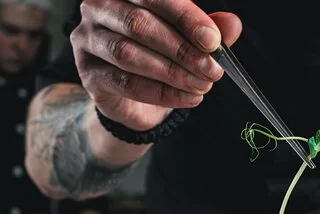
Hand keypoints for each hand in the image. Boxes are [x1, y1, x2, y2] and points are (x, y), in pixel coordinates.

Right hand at [72, 0, 242, 129]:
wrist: (134, 98)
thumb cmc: (159, 56)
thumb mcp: (189, 40)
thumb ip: (209, 29)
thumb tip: (232, 24)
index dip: (186, 17)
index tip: (213, 41)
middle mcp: (99, 6)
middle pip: (140, 24)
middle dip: (182, 49)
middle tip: (212, 70)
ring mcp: (88, 38)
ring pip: (129, 54)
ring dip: (171, 73)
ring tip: (201, 86)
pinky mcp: (87, 72)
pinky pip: (124, 83)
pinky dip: (160, 93)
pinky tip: (186, 98)